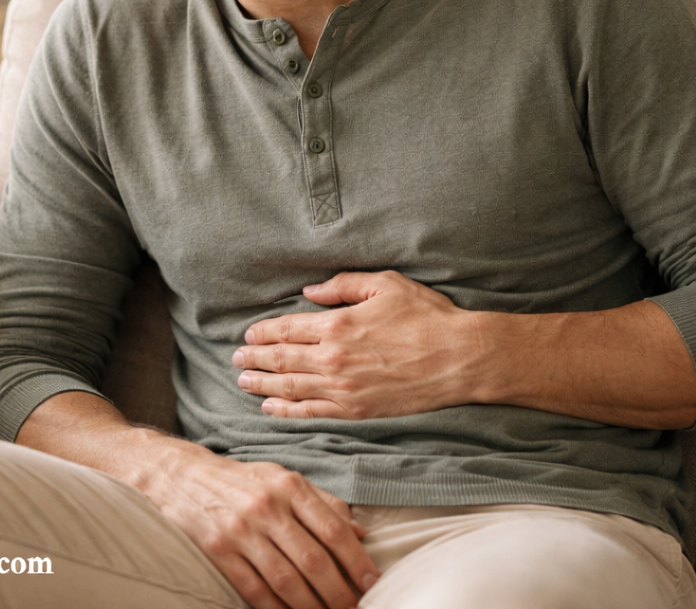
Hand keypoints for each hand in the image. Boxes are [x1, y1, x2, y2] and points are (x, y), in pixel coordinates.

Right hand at [145, 440, 377, 608]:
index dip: (356, 561)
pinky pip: (255, 590)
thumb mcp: (283, 478)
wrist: (183, 476)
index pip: (333, 529)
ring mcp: (241, 530)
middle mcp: (267, 506)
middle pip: (313, 560)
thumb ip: (323, 502)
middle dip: (339, 593)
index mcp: (289, 485)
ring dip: (311, 607)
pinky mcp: (219, 552)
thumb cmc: (243, 480)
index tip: (372, 583)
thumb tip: (359, 533)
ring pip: (286, 581)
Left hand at [233, 270, 481, 418]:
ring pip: (290, 387)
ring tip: (243, 381)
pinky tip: (271, 408)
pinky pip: (312, 411)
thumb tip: (309, 291)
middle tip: (235, 359)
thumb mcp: (384, 284)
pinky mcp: (357, 410)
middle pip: (281, 360)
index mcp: (337, 324)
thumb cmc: (426, 316)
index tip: (248, 335)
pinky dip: (287, 410)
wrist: (459, 358)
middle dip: (254, 359)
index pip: (287, 329)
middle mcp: (333, 358)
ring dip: (262, 385)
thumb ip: (342, 285)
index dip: (263, 333)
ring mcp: (343, 388)